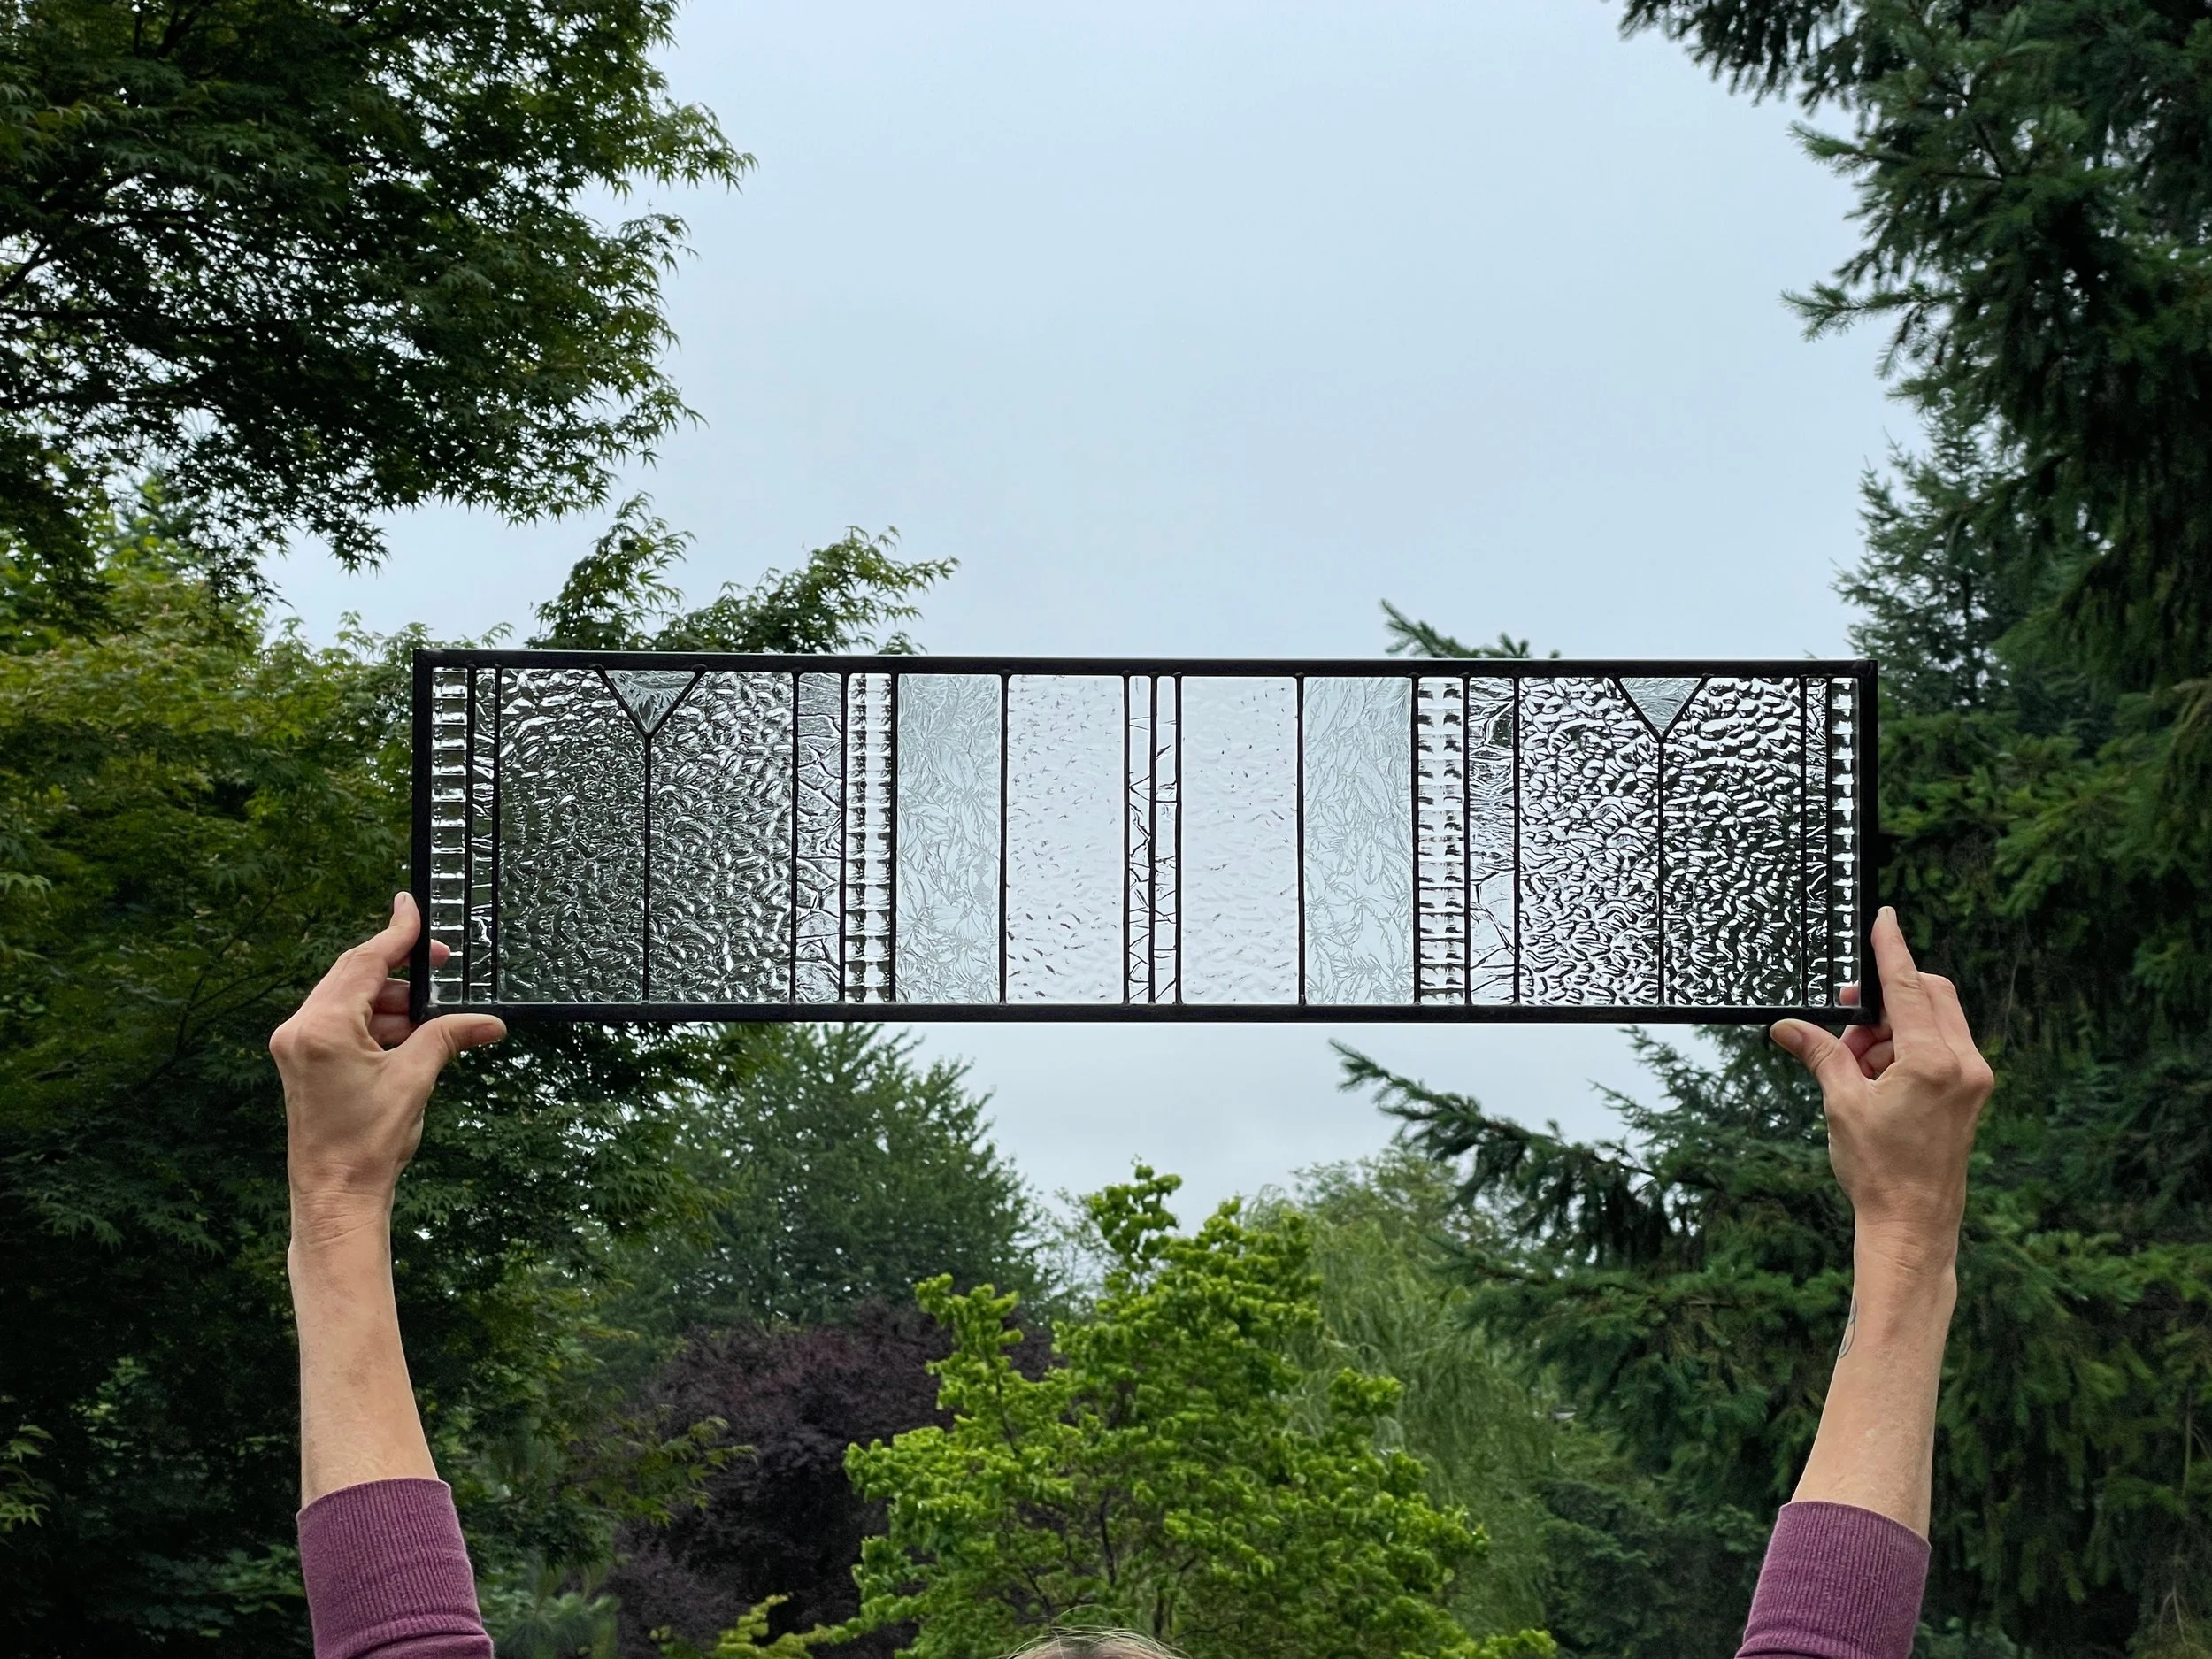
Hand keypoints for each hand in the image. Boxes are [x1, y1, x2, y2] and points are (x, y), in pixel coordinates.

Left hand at [271, 893, 504, 1228]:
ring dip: (391, 1003)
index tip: (411, 907)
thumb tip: (490, 1022)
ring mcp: (297, 1046)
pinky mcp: (302, 1061)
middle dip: (400, 970)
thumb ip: (448, 1037)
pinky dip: (376, 1023)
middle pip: (354, 976)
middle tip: (442, 962)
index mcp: (323, 1028)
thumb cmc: (368, 1143)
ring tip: (430, 1020)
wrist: (336, 1193)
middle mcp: (301, 1029)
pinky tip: (407, 1035)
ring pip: (349, 999)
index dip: (396, 933)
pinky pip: (342, 1023)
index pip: (365, 963)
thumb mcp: (415, 1079)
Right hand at [1770, 907, 1991, 1273]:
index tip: (1884, 918)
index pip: (1908, 987)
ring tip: (1857, 1070)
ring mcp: (1973, 1078)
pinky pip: (1939, 1046)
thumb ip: (1821, 1054)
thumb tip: (1786, 1026)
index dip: (1892, 950)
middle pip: (1929, 996)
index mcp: (1933, 1061)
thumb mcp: (1842, 1103)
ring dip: (1891, 1029)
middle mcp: (1964, 1063)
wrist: (1913, 1222)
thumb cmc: (1878, 1168)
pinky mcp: (1971, 1092)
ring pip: (1933, 1021)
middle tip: (1845, 1026)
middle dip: (1884, 1001)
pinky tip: (1877, 1080)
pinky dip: (1906, 1049)